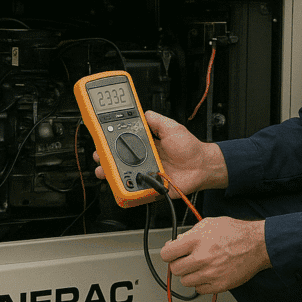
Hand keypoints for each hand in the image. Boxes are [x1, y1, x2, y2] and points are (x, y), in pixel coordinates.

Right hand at [93, 111, 227, 196]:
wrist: (202, 166)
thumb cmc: (190, 148)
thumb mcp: (172, 127)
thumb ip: (156, 120)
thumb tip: (142, 112)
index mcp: (146, 144)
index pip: (124, 141)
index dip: (112, 140)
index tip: (102, 137)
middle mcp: (143, 158)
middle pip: (119, 159)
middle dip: (105, 157)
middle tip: (99, 154)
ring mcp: (146, 172)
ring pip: (123, 174)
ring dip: (110, 173)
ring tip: (104, 170)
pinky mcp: (150, 186)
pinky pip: (136, 189)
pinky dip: (127, 188)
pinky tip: (121, 183)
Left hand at [160, 217, 270, 293]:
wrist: (258, 245)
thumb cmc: (235, 232)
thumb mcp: (209, 223)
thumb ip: (190, 233)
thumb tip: (176, 242)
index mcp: (197, 240)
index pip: (167, 254)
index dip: (168, 253)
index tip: (171, 253)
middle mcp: (202, 257)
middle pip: (175, 269)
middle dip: (178, 263)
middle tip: (186, 259)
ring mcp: (210, 273)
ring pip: (185, 281)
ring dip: (189, 274)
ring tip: (199, 266)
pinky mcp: (219, 285)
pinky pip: (199, 289)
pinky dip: (201, 283)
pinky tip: (208, 273)